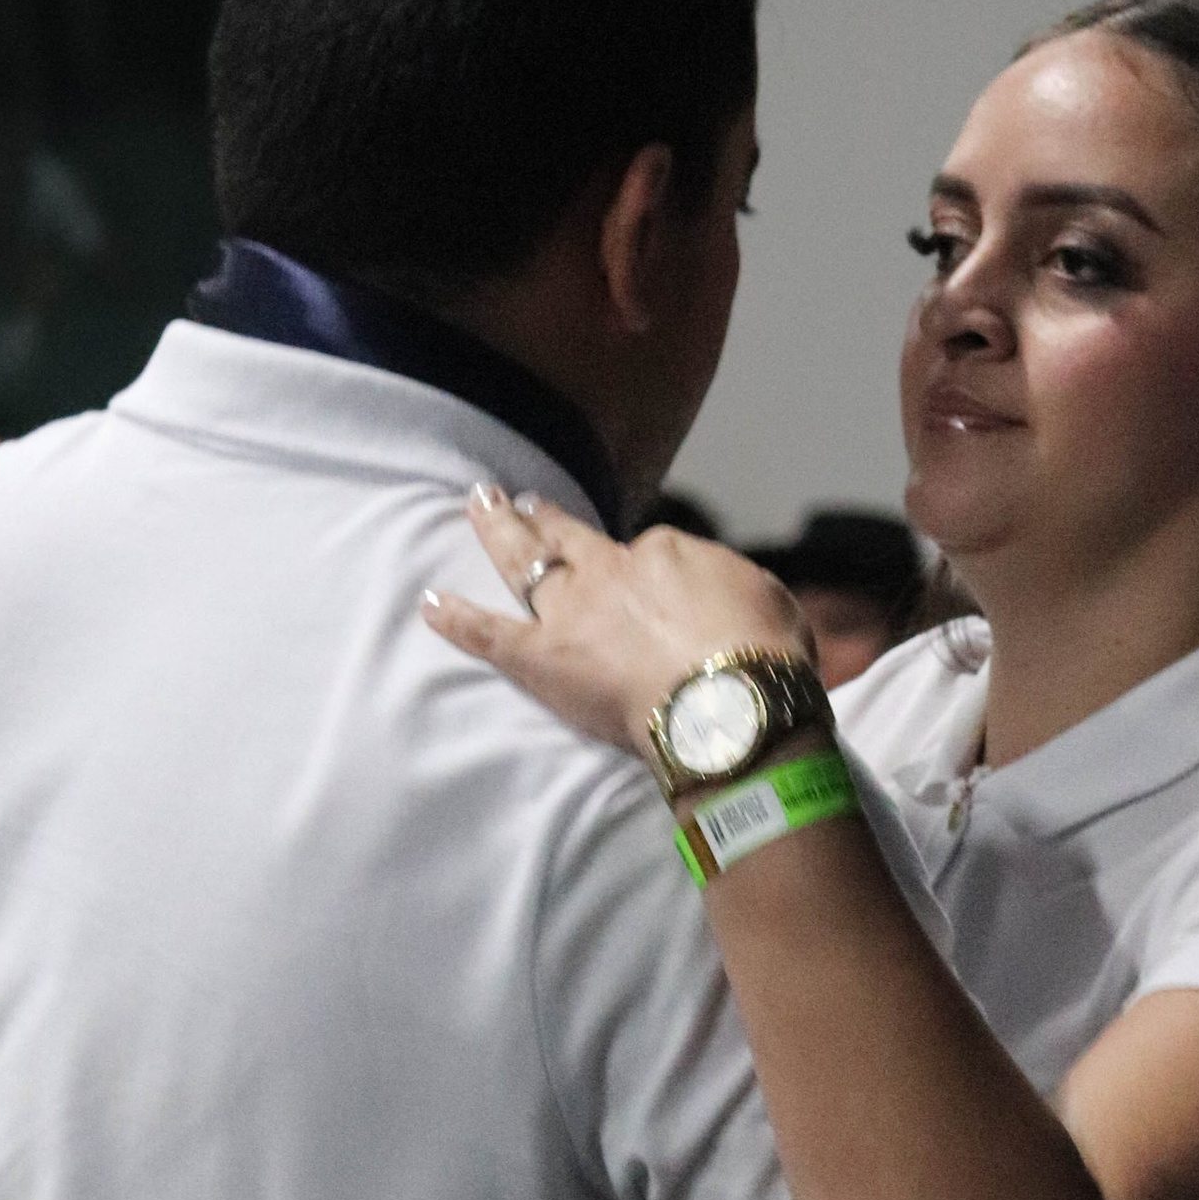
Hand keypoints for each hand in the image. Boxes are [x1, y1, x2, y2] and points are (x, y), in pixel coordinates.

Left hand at [421, 488, 812, 756]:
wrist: (729, 703)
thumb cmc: (763, 660)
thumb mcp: (770, 605)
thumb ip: (739, 594)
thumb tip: (734, 602)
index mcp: (666, 555)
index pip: (646, 552)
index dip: (643, 568)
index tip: (646, 582)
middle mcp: (609, 572)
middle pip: (569, 535)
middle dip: (542, 514)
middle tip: (515, 496)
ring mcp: (571, 611)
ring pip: (525, 562)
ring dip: (497, 531)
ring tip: (476, 504)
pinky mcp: (540, 658)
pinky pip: (489, 634)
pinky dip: (456, 619)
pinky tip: (428, 602)